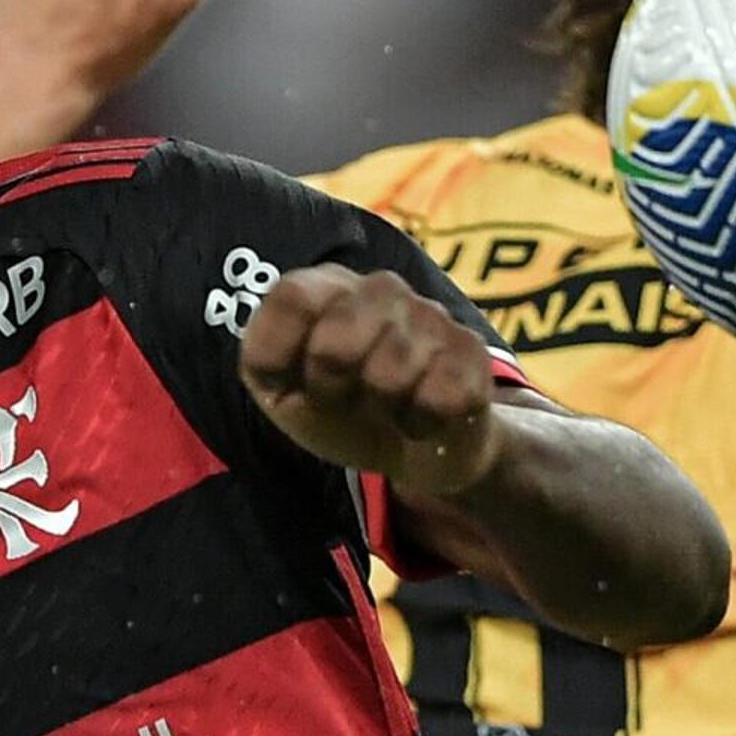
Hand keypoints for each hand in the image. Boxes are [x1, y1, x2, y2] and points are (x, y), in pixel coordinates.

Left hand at [240, 265, 504, 497]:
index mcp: (328, 287)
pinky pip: (439, 397)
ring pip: (387, 377)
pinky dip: (420, 424)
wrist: (413, 448)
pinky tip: (421, 415)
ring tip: (387, 406)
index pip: (294, 297)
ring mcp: (431, 315)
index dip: (281, 354)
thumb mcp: (280, 391)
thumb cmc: (339, 409)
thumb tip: (292, 354)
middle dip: (331, 391)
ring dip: (381, 412)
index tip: (288, 381)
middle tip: (345, 397)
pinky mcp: (471, 351)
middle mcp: (381, 288)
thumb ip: (264, 361)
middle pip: (335, 344)